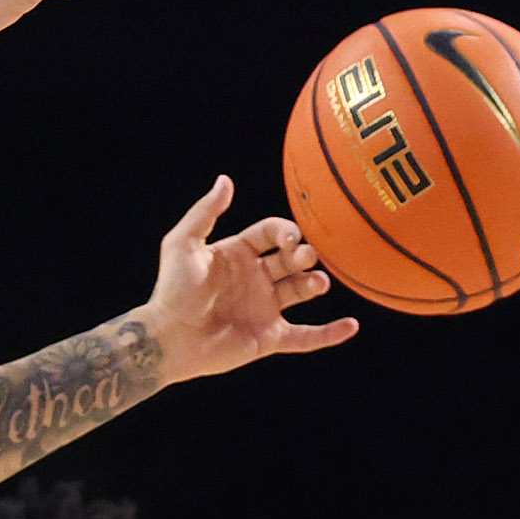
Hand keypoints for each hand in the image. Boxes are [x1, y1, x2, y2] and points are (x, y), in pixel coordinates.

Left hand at [141, 178, 355, 382]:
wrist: (168, 339)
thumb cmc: (172, 290)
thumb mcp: (183, 244)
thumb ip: (205, 212)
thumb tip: (225, 180)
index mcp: (239, 254)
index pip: (273, 232)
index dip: (285, 231)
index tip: (290, 239)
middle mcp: (256, 278)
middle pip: (293, 258)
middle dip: (305, 254)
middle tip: (306, 258)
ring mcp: (265, 308)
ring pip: (303, 291)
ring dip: (316, 283)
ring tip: (316, 283)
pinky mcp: (268, 338)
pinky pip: (306, 337)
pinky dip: (329, 334)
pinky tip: (351, 326)